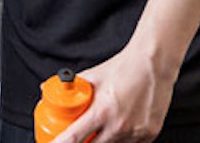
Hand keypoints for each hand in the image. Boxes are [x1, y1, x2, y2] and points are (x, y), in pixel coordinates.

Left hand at [51, 48, 174, 142]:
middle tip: (79, 135)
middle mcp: (119, 126)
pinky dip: (121, 140)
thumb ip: (71, 87)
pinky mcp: (149, 135)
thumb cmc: (123, 68)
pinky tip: (118, 128)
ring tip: (100, 127)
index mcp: (101, 111)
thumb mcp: (92, 76)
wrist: (153, 65)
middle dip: (84, 142)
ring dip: (102, 141)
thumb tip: (46, 88)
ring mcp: (136, 133)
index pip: (75, 137)